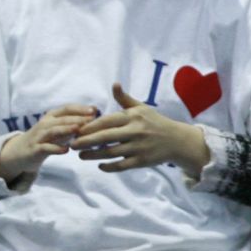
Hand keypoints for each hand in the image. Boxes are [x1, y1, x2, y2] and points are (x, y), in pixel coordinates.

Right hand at [0, 103, 98, 185]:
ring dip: (65, 129)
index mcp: (50, 117)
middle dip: (77, 118)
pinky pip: (45, 148)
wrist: (20, 152)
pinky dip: (55, 148)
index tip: (94, 110)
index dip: (80, 108)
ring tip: (78, 129)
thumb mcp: (58, 128)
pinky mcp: (35, 149)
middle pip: (61, 119)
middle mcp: (44, 124)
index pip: (66, 108)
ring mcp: (38, 136)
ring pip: (52, 131)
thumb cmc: (45, 139)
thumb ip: (74, 121)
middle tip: (91, 120)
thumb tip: (95, 110)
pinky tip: (66, 150)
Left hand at [69, 83, 209, 177]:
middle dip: (86, 142)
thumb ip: (124, 99)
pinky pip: (121, 165)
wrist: (178, 141)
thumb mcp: (141, 108)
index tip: (75, 130)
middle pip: (105, 138)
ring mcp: (139, 147)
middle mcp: (135, 131)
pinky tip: (99, 165)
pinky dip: (108, 167)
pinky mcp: (142, 161)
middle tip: (72, 145)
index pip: (106, 121)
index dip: (89, 127)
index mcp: (133, 117)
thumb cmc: (155, 122)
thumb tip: (114, 84)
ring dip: (93, 155)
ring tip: (81, 155)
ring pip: (111, 153)